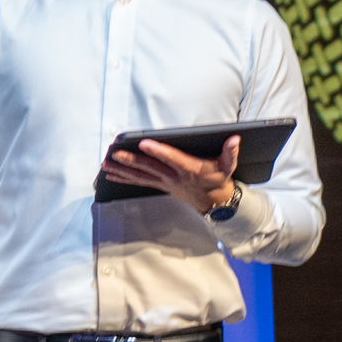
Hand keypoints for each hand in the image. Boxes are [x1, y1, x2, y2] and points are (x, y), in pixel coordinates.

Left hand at [100, 134, 239, 211]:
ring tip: (106, 165)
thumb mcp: (228, 166)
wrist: (215, 202)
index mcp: (190, 169)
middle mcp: (174, 177)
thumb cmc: (219, 179)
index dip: (159, 152)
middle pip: (150, 168)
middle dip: (132, 161)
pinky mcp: (161, 186)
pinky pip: (140, 182)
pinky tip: (111, 175)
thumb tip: (234, 139)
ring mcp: (166, 183)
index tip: (145, 144)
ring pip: (141, 176)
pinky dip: (124, 178)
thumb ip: (231, 152)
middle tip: (115, 155)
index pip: (172, 159)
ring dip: (123, 171)